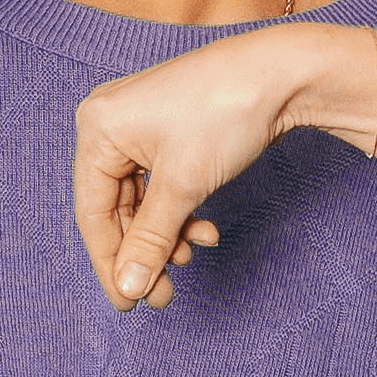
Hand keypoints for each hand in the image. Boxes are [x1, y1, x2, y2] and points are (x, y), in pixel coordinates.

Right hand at [72, 24, 361, 307]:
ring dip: (167, 233)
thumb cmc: (226, 111)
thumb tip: (129, 286)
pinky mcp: (171, 130)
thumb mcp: (183, 185)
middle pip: (116, 208)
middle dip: (145, 251)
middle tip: (164, 295)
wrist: (284, 73)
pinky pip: (162, 183)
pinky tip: (206, 229)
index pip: (92, 212)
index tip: (129, 304)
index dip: (110, 263)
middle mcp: (111, 122)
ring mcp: (141, 125)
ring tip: (193, 253)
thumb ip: (150, 240)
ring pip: (143, 199)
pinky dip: (181, 210)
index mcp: (98, 128)